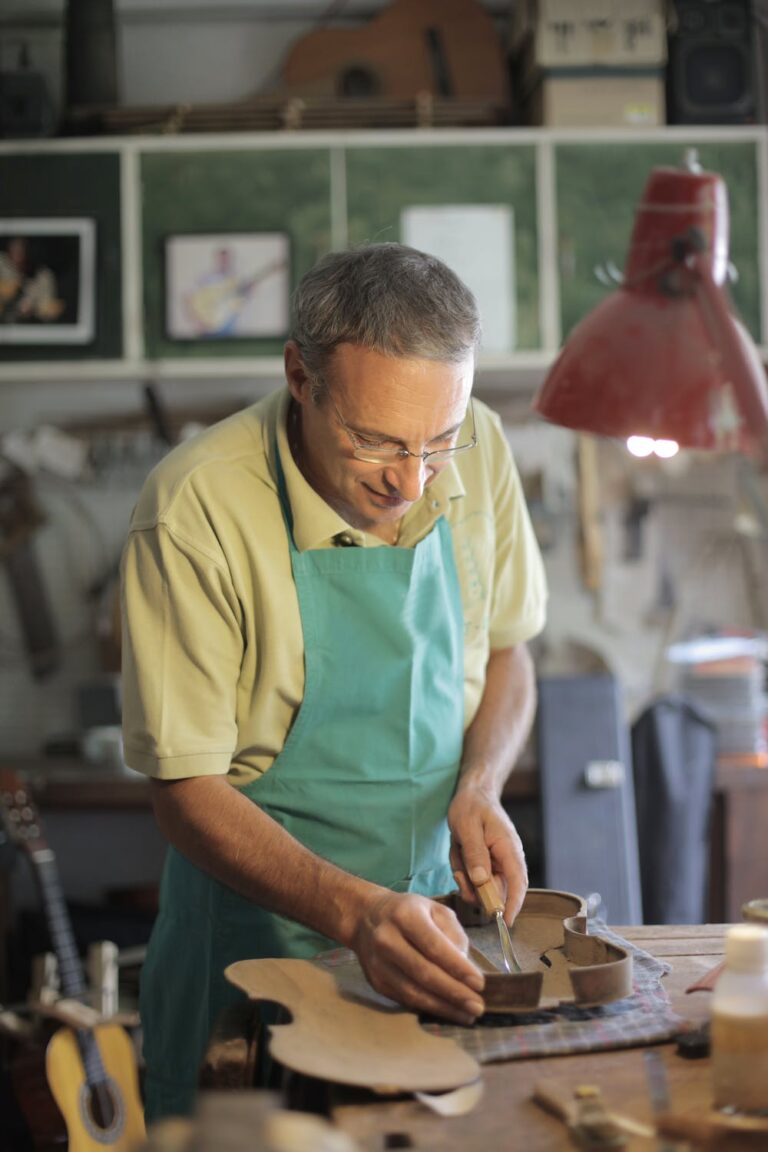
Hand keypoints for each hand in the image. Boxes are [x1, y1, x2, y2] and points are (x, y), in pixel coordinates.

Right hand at [351, 891, 484, 1024]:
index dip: (458, 967)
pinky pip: (405, 1000)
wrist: (366, 917)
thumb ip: (454, 935)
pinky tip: (447, 1011)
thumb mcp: (435, 910)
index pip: (434, 946)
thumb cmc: (409, 912)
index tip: (480, 984)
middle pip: (424, 973)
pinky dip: (429, 1008)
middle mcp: (387, 939)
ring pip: (414, 992)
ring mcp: (378, 963)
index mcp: (405, 915)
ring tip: (467, 1015)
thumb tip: (465, 968)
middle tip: (478, 1007)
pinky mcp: (376, 982)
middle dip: (454, 993)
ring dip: (443, 1007)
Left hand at [448, 782, 527, 922]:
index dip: (513, 905)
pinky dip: (462, 869)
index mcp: (509, 849)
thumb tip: (482, 881)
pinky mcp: (488, 862)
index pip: (518, 882)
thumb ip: (475, 854)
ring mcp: (498, 861)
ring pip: (481, 884)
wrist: (472, 793)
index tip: (504, 923)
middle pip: (496, 888)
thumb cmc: (472, 807)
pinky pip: (474, 876)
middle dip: (475, 887)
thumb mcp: (468, 828)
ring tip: (458, 851)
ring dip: (465, 875)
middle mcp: (508, 858)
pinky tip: (458, 851)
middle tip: (460, 869)